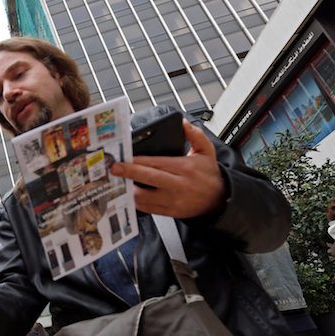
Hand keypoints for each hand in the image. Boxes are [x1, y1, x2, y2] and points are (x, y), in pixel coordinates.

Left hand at [110, 119, 227, 217]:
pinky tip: (130, 194)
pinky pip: (149, 209)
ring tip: (120, 183)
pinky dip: (137, 202)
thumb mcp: (207, 151)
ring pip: (145, 197)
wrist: (220, 199)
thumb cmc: (209, 175)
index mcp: (185, 168)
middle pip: (149, 178)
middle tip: (115, 168)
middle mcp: (179, 185)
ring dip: (130, 190)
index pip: (157, 163)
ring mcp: (174, 200)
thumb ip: (195, 135)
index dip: (139, 160)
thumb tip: (183, 123)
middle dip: (129, 173)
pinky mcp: (171, 212)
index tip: (125, 157)